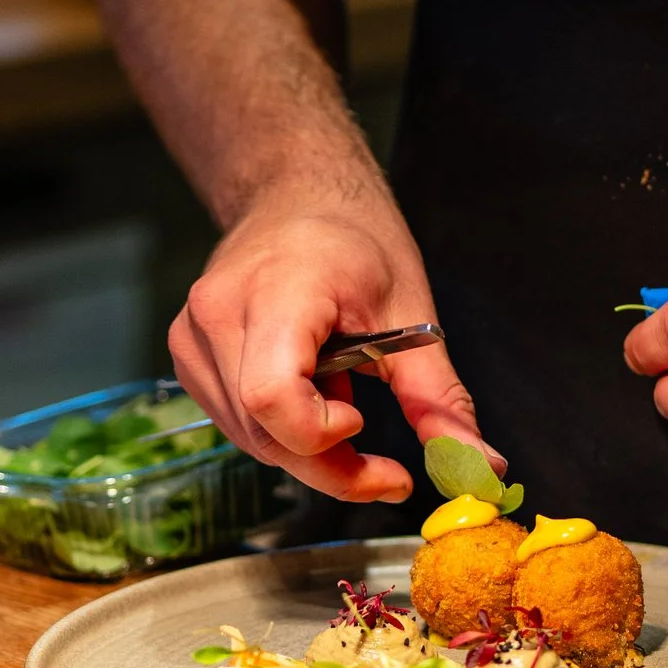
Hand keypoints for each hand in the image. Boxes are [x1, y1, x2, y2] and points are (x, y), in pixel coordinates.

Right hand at [172, 196, 493, 501]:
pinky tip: (309, 391)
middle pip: (266, 433)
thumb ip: (439, 398)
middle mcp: (218, 316)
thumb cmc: (355, 240)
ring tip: (344, 398)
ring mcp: (192, 337)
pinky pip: (236, 425)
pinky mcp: (186, 355)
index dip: (321, 433)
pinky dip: (282, 431)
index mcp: (276, 293)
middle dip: (333, 467)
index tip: (365, 424)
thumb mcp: (412, 312)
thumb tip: (481, 466)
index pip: (273, 396)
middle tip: (386, 473)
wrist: (297, 194)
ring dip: (309, 450)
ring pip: (250, 440)